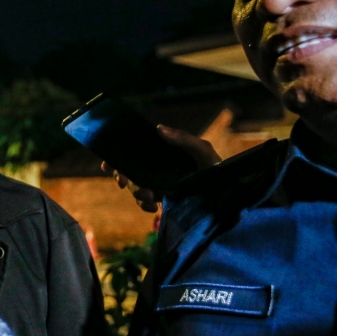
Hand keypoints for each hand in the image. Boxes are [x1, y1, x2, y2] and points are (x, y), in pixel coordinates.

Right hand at [102, 125, 221, 212]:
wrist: (228, 195)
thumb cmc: (217, 168)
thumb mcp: (202, 150)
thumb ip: (183, 139)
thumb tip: (159, 128)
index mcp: (162, 153)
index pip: (134, 152)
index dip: (116, 158)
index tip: (108, 164)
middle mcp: (157, 168)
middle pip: (129, 171)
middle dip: (123, 178)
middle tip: (125, 183)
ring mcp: (159, 184)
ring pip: (135, 188)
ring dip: (137, 193)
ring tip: (150, 197)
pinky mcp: (164, 200)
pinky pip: (145, 203)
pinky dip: (145, 205)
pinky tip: (154, 207)